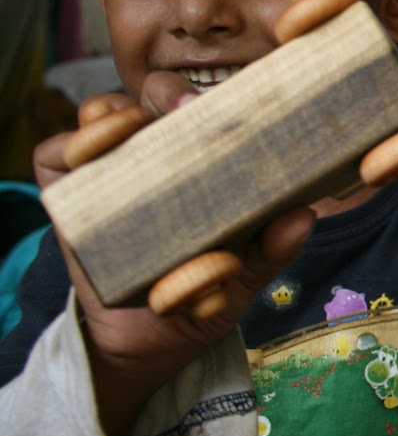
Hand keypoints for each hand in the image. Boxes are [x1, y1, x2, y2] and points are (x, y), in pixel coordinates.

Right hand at [38, 73, 315, 435]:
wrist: (151, 344)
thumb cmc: (207, 293)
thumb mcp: (246, 275)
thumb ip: (272, 249)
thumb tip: (302, 217)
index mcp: (211, 158)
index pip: (215, 105)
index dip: (221, 90)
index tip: (231, 97)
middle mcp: (161, 151)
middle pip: (158, 95)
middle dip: (168, 92)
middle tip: (186, 108)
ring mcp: (113, 166)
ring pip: (106, 113)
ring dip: (118, 114)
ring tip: (132, 126)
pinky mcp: (68, 189)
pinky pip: (57, 153)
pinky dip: (71, 145)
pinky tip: (90, 153)